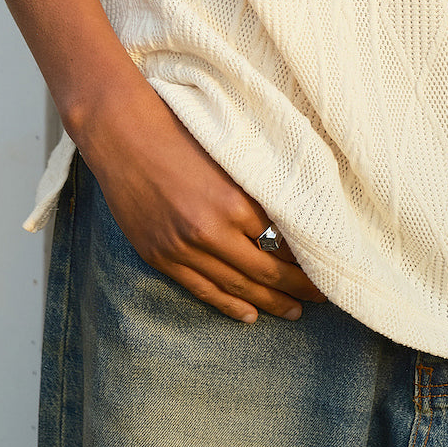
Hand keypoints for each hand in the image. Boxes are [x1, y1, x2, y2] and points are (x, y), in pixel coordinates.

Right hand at [76, 69, 327, 323]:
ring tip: (294, 311)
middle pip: (266, 271)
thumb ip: (254, 190)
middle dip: (298, 287)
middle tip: (323, 297)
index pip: (282, 242)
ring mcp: (182, 248)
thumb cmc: (179, 132)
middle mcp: (210, 231)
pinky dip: (228, 305)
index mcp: (234, 202)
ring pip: (236, 288)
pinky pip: (201, 289)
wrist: (122, 133)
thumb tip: (287, 219)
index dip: (306, 258)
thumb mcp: (228, 157)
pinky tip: (250, 314)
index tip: (325, 265)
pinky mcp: (160, 256)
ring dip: (269, 302)